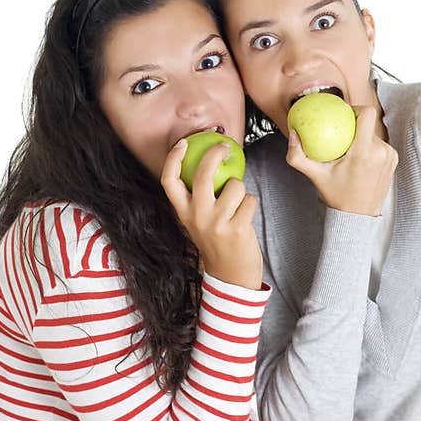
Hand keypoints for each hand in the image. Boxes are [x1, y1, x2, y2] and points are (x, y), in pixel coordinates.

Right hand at [161, 139, 262, 289]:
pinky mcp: (237, 228)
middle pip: (203, 173)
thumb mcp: (199, 221)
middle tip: (224, 147)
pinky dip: (251, 203)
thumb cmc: (216, 242)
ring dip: (241, 189)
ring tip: (238, 204)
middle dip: (216, 154)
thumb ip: (200, 197)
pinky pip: (250, 199)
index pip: (169, 181)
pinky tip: (245, 216)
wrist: (230, 277)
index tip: (183, 143)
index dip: (173, 158)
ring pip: (235, 185)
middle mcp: (197, 216)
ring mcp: (217, 223)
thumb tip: (211, 163)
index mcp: (183, 212)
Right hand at [286, 105, 397, 215]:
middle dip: (354, 126)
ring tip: (349, 147)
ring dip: (361, 137)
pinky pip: (380, 144)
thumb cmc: (338, 195)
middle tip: (341, 132)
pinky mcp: (394, 159)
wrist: (359, 215)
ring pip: (374, 134)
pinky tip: (358, 156)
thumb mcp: (315, 175)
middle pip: (368, 124)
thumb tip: (293, 135)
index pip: (366, 114)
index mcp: (363, 153)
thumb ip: (298, 156)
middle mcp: (381, 152)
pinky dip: (369, 146)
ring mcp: (390, 156)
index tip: (344, 114)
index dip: (356, 107)